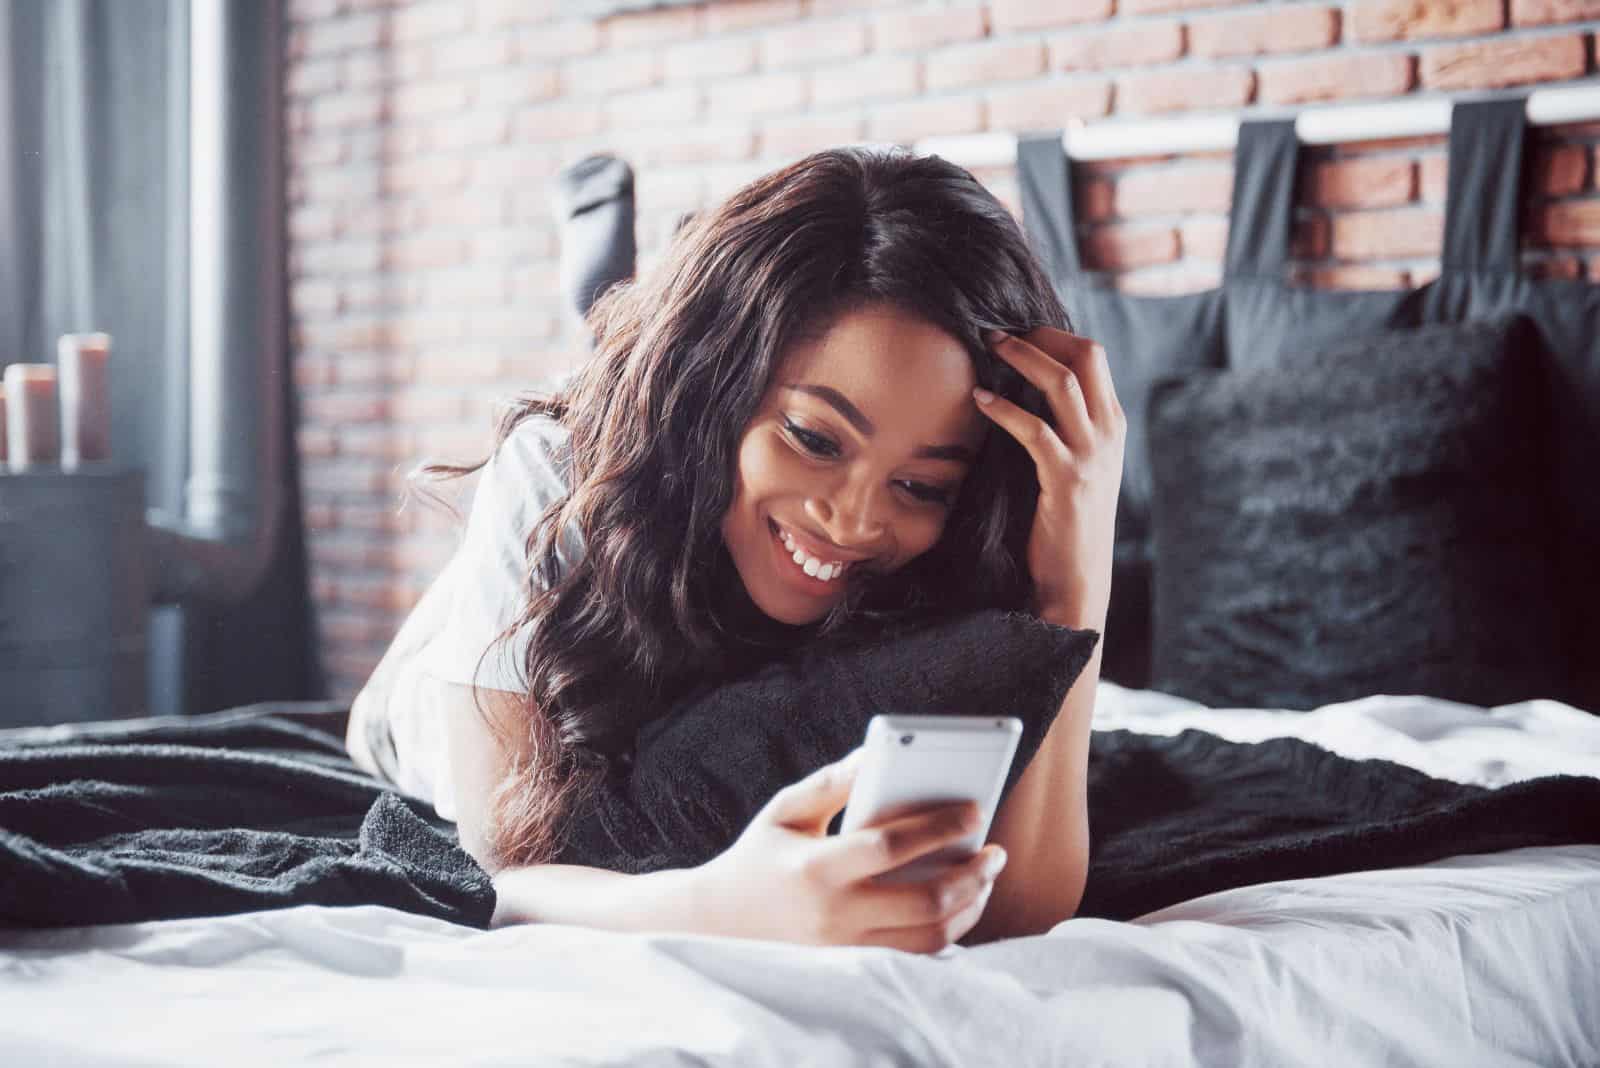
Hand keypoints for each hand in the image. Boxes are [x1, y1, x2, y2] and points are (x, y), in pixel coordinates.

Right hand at [694, 750, 1008, 953]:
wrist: (718, 923)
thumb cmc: (759, 855)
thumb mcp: (786, 809)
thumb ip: (833, 781)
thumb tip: (877, 753)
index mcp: (816, 868)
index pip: (889, 847)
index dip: (938, 827)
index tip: (974, 809)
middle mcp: (835, 914)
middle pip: (923, 901)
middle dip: (971, 875)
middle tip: (995, 851)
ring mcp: (846, 948)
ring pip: (929, 937)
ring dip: (969, 907)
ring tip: (986, 876)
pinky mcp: (855, 965)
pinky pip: (916, 955)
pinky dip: (949, 931)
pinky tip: (962, 902)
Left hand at [975, 328, 1126, 630]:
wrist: (1076, 578)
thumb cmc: (1065, 521)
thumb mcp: (1075, 465)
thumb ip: (1063, 427)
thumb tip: (1023, 388)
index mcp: (1112, 424)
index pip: (1093, 355)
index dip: (1053, 335)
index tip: (1015, 332)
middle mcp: (1109, 433)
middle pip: (1085, 355)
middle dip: (1039, 335)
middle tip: (996, 333)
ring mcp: (1092, 455)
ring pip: (1062, 383)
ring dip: (1021, 358)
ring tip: (987, 348)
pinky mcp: (1067, 479)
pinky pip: (1034, 429)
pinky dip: (1004, 408)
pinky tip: (980, 399)